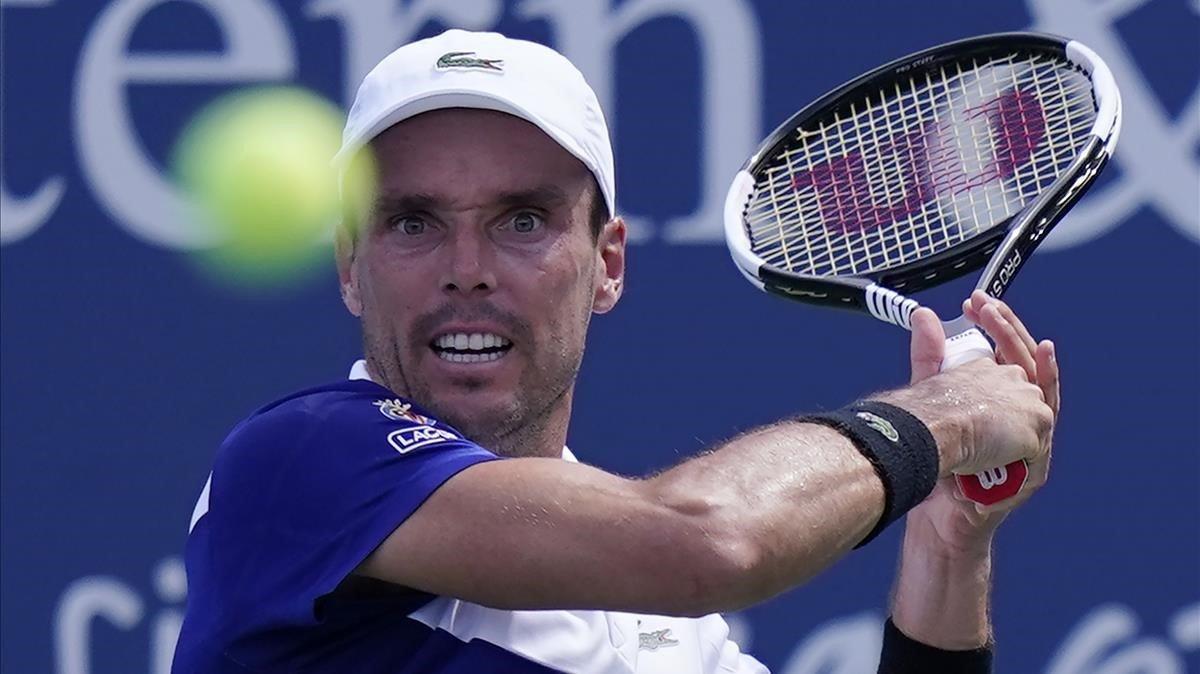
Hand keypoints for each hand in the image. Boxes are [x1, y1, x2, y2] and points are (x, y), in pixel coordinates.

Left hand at [906, 291, 1059, 553]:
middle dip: (1010, 333)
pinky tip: (1043, 372)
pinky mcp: (1034, 465)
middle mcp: (1018, 417)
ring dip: (1036, 362)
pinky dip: (1047, 401)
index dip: (995, 326)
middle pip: (1024, 366)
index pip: (1003, 354)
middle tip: (990, 308)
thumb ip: (930, 359)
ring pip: (1043, 392)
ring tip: (1031, 340)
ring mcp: (1030, 440)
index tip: (978, 301)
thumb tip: (924, 316)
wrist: (934, 513)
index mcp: (997, 401)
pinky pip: (1046, 430)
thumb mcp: (932, 402)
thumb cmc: (936, 463)